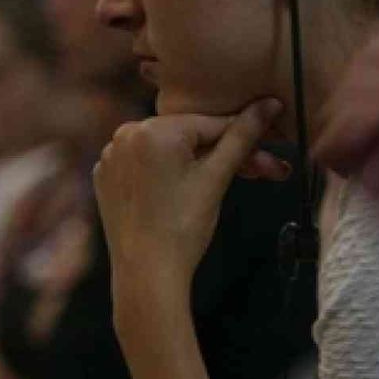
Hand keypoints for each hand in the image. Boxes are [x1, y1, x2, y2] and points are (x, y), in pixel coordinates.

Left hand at [94, 100, 286, 341]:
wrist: (146, 275)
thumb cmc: (184, 228)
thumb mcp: (217, 178)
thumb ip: (242, 137)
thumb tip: (269, 103)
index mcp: (154, 129)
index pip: (212, 124)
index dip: (246, 138)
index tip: (272, 146)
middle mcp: (126, 134)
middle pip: (190, 136)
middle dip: (224, 154)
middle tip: (261, 172)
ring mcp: (111, 155)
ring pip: (168, 149)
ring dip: (198, 162)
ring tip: (225, 183)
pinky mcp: (105, 176)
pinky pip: (146, 164)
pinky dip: (167, 173)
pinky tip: (185, 192)